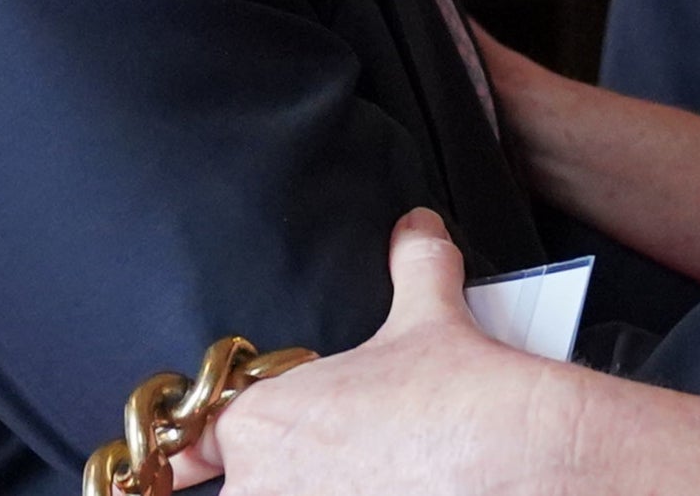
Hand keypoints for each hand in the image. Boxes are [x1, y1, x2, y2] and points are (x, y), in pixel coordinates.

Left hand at [186, 211, 577, 495]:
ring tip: (360, 479)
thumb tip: (416, 230)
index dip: (192, 456)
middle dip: (274, 484)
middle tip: (334, 467)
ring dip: (302, 494)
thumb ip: (413, 266)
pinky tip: (378, 490)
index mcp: (261, 423)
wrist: (515, 460)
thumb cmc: (461, 397)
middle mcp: (259, 490)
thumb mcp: (430, 317)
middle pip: (241, 493)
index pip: (191, 450)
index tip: (185, 465)